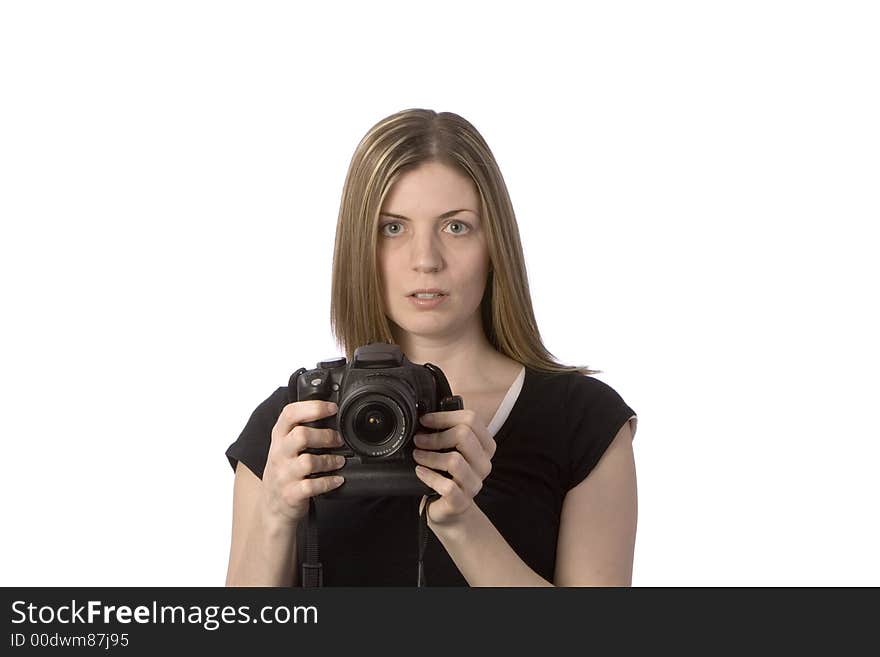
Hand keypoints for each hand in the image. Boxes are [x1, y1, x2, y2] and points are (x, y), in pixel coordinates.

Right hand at [262, 400, 345, 526]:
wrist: (272, 507)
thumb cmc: (284, 471)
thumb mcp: (285, 447)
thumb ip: (300, 430)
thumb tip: (329, 412)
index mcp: (279, 437)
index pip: (290, 413)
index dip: (313, 407)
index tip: (332, 408)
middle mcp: (279, 454)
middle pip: (300, 435)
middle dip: (325, 436)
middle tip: (338, 440)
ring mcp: (283, 475)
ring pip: (308, 461)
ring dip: (329, 460)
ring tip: (339, 461)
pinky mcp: (291, 494)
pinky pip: (312, 485)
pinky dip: (329, 482)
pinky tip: (337, 479)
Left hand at [412, 408, 495, 525]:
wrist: (449, 510)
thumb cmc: (448, 475)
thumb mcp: (452, 450)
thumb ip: (447, 433)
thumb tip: (426, 416)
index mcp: (485, 446)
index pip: (472, 420)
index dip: (445, 416)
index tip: (425, 420)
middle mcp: (484, 464)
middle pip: (464, 435)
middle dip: (436, 436)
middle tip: (419, 440)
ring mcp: (474, 484)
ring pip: (454, 460)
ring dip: (430, 456)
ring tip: (418, 456)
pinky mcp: (462, 501)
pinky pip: (446, 485)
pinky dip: (429, 476)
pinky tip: (420, 472)